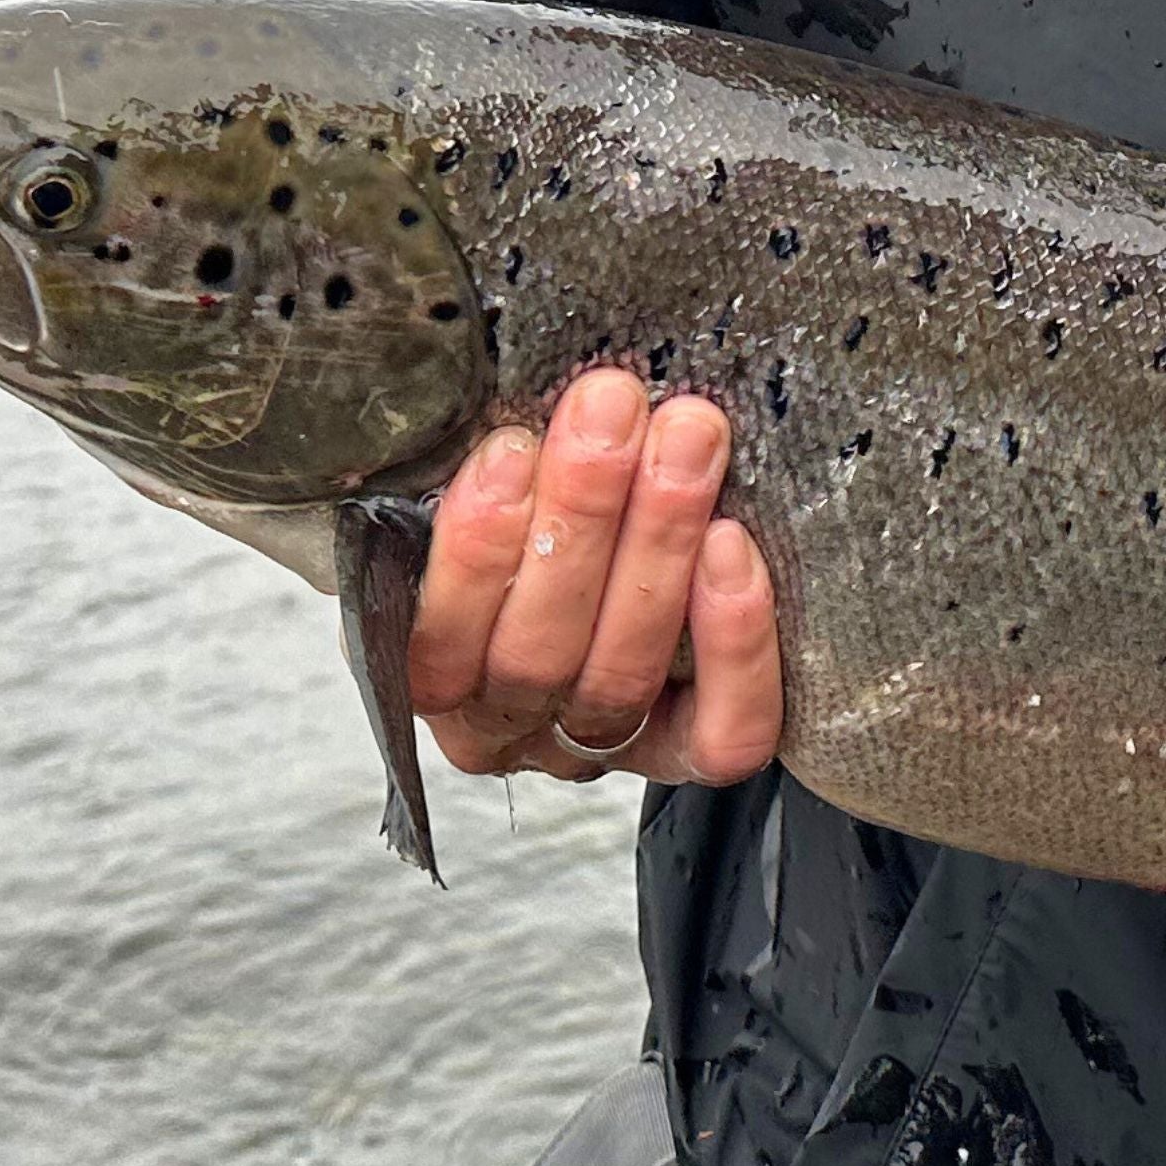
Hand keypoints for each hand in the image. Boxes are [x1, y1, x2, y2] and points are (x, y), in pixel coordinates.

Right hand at [406, 364, 785, 789]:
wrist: (629, 554)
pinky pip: (721, 729)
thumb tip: (494, 420)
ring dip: (657, 544)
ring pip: (621, 673)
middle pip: (538, 651)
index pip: (437, 644)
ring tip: (685, 440)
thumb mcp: (482, 492)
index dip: (471, 553)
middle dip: (581, 518)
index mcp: (433, 676)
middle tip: (613, 410)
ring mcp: (601, 747)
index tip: (507, 450)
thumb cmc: (535, 507)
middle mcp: (510, 726)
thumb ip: (479, 475)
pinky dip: (731, 642)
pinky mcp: (692, 755)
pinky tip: (733, 545)